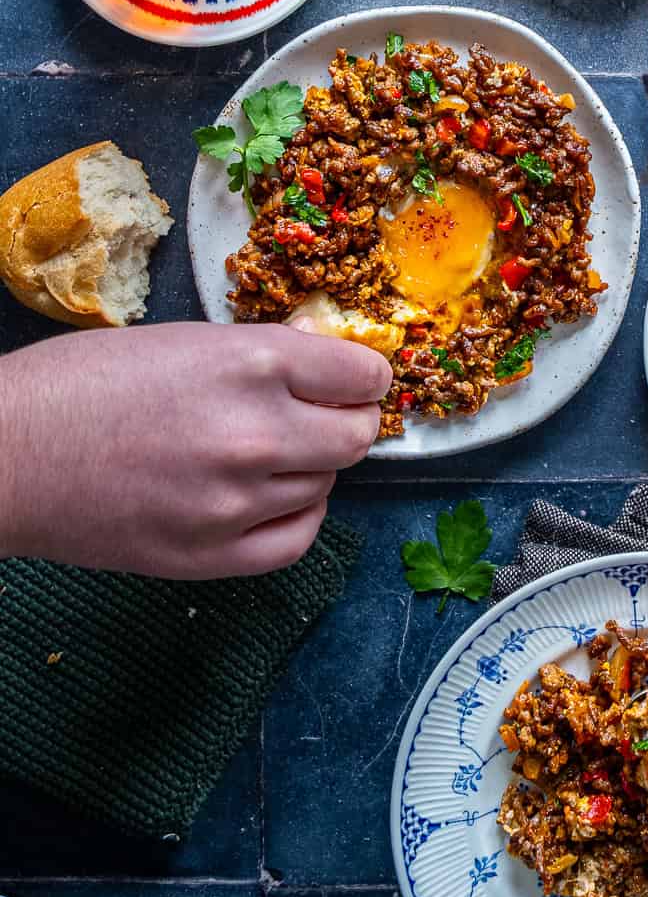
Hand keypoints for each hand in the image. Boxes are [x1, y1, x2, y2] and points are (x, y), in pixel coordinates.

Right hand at [0, 321, 389, 578]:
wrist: (8, 453)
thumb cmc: (83, 383)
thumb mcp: (187, 340)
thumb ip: (264, 356)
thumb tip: (328, 365)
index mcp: (253, 362)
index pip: (362, 374)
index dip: (364, 375)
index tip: (357, 380)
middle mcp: (256, 431)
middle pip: (357, 436)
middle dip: (347, 421)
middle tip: (323, 415)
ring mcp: (237, 501)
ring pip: (327, 485)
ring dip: (310, 467)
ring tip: (265, 451)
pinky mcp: (211, 555)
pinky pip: (298, 539)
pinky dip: (296, 516)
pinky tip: (268, 497)